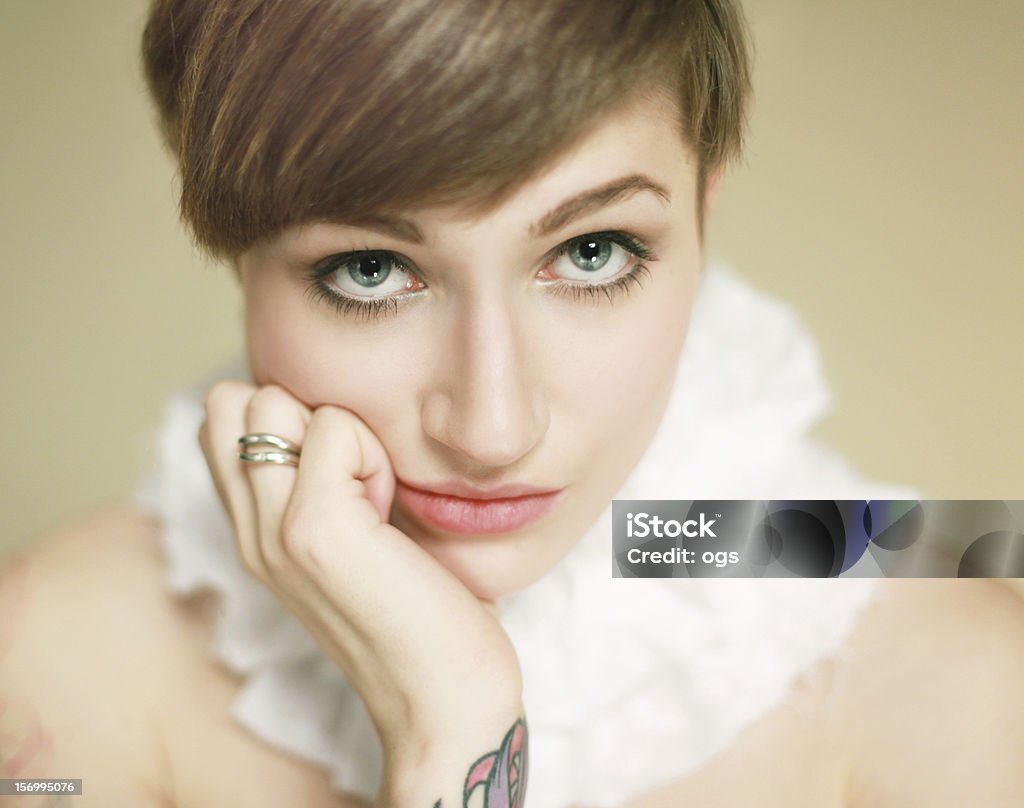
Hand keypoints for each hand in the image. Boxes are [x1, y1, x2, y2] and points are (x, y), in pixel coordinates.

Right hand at [198, 381, 522, 760]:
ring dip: (340, 429)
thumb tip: (330, 418)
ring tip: (374, 495)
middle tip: (357, 478)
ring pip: (271, 401)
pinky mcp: (316, 531)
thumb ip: (324, 486)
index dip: (288, 416)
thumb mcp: (354, 541)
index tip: (342, 470)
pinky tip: (389, 509)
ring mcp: (274, 531)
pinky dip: (371, 450)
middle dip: (305, 412)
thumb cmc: (420, 613)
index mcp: (254, 531)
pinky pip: (333, 427)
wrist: (443, 700)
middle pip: (234, 400)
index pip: (224, 419)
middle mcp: (249, 530)